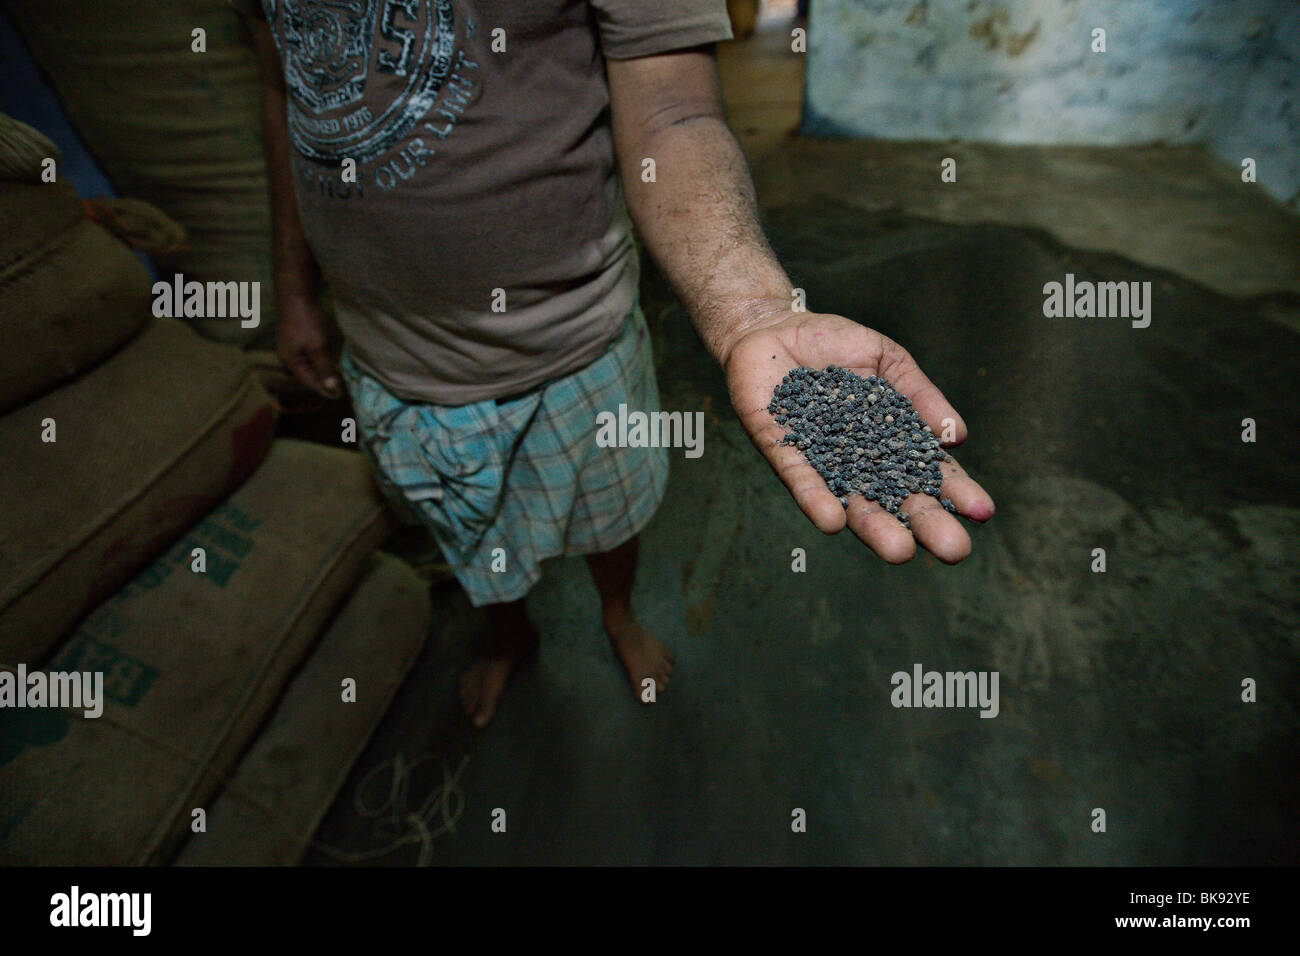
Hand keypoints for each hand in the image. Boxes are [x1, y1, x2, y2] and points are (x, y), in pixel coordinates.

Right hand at [275, 288, 340, 398]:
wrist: (296, 294)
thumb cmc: (306, 321)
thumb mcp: (318, 346)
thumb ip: (324, 367)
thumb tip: (331, 388)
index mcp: (290, 361)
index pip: (308, 382)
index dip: (323, 390)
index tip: (339, 396)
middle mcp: (288, 356)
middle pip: (306, 375)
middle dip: (321, 383)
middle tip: (339, 390)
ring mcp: (291, 346)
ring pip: (307, 365)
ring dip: (321, 372)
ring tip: (335, 380)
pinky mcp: (296, 337)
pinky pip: (308, 356)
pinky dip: (319, 361)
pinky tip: (327, 362)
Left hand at [723, 308, 994, 563]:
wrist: (775, 326)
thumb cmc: (834, 345)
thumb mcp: (888, 361)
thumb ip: (919, 394)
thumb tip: (957, 435)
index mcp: (886, 440)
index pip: (926, 472)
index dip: (954, 491)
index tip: (983, 511)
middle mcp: (855, 460)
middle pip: (894, 498)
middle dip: (923, 524)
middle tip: (954, 549)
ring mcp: (819, 458)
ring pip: (850, 499)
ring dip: (873, 526)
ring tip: (900, 551)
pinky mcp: (781, 448)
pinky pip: (800, 477)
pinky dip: (816, 499)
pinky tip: (833, 521)